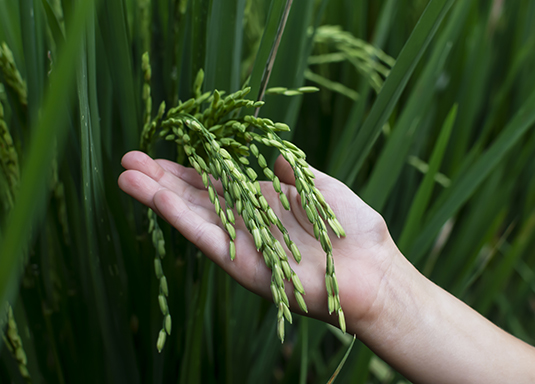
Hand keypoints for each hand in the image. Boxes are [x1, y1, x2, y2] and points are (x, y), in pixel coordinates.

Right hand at [118, 151, 399, 332]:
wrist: (372, 272)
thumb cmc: (354, 230)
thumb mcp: (321, 187)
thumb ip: (292, 173)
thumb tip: (273, 158)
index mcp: (263, 203)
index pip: (216, 183)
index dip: (187, 170)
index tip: (158, 154)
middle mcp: (247, 223)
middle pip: (195, 198)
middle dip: (161, 179)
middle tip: (127, 159)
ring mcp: (242, 243)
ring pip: (192, 216)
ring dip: (157, 196)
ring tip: (125, 175)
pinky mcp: (242, 264)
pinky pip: (206, 236)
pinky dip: (179, 217)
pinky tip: (154, 197)